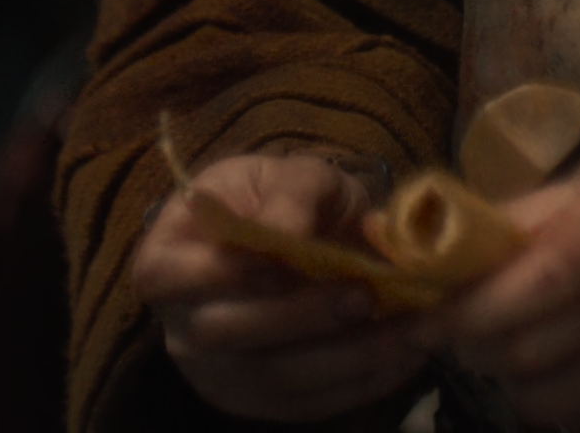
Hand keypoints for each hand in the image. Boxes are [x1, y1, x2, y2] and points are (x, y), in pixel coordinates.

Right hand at [132, 151, 427, 421]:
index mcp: (165, 258)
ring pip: (278, 378)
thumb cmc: (277, 203)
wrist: (292, 245)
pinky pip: (313, 403)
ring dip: (352, 355)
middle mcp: (183, 326)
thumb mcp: (284, 174)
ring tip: (414, 327)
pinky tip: (410, 350)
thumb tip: (289, 229)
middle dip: (300, 316)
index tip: (285, 259)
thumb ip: (290, 193)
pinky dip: (367, 379)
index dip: (221, 272)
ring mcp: (222, 374)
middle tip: (365, 295)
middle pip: (226, 333)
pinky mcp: (266, 404)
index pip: (167, 276)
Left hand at [416, 155, 579, 430]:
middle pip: (525, 349)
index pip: (533, 282)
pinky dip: (551, 399)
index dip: (469, 305)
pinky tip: (552, 369)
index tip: (429, 311)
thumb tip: (442, 239)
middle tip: (459, 329)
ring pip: (544, 396)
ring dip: (507, 378)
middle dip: (473, 345)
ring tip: (504, 349)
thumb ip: (524, 215)